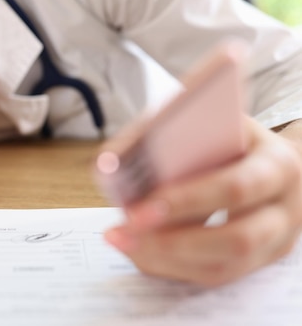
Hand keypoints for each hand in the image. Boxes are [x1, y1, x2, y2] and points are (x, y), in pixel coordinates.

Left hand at [104, 117, 301, 285]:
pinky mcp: (259, 261)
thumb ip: (161, 133)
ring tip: (121, 240)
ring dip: (165, 259)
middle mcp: (285, 208)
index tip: (138, 206)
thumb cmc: (228, 134)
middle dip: (173, 240)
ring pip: (223, 267)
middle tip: (123, 229)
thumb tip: (108, 164)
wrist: (271, 157)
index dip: (186, 201)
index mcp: (276, 164)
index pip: (234, 187)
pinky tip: (137, 249)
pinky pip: (214, 275)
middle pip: (235, 239)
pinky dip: (171, 266)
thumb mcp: (205, 118)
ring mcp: (276, 241)